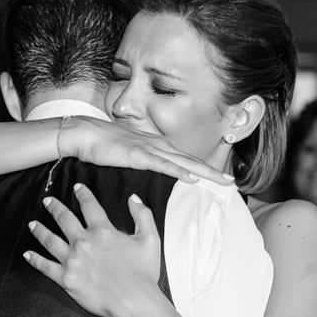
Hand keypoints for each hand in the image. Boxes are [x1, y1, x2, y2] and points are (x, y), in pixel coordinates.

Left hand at [24, 183, 160, 316]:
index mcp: (103, 231)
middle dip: (55, 208)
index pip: (89, 206)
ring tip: (33, 224)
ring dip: (40, 230)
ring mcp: (72, 261)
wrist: (133, 301)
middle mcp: (83, 242)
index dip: (82, 194)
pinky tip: (27, 254)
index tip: (77, 187)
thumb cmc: (143, 272)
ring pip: (50, 240)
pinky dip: (35, 259)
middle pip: (64, 219)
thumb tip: (133, 198)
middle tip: (48, 201)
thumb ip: (142, 214)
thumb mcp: (150, 238)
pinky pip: (45, 266)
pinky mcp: (66, 279)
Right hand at [59, 117, 233, 185]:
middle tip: (231, 182)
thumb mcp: (130, 154)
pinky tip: (192, 178)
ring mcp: (150, 149)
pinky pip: (162, 165)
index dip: (205, 170)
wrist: (84, 133)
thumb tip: (154, 172)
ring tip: (222, 181)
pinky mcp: (138, 155)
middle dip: (213, 172)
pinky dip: (179, 171)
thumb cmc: (104, 145)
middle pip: (192, 161)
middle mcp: (159, 145)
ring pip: (183, 163)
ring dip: (205, 172)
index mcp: (158, 146)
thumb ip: (144, 161)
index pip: (186, 160)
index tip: (220, 179)